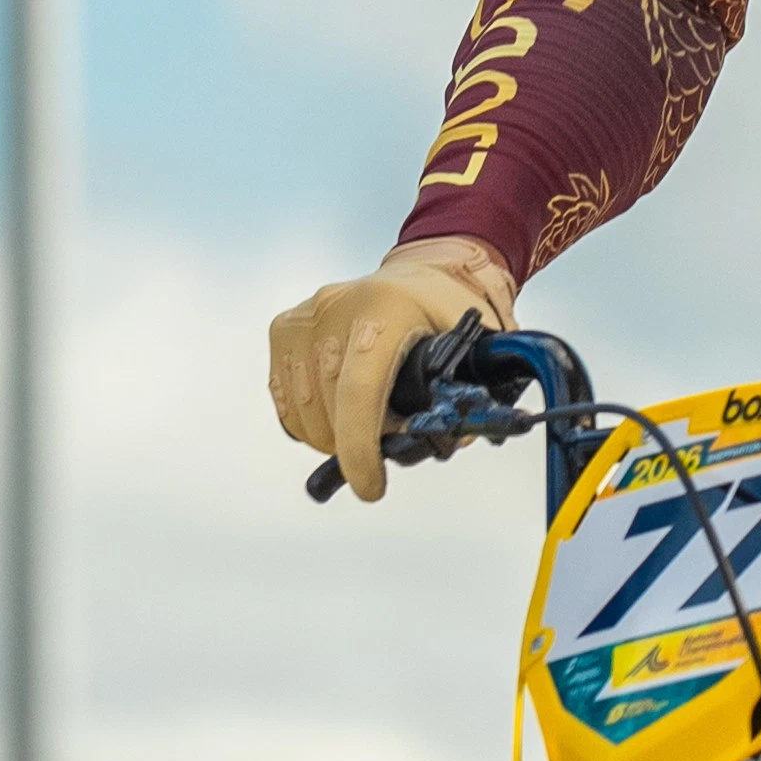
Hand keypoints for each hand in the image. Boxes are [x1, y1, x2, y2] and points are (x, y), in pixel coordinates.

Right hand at [269, 237, 519, 500]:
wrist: (421, 273)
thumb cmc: (448, 313)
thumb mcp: (476, 342)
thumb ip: (471, 390)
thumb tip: (454, 440)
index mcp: (386, 308)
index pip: (360, 389)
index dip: (361, 448)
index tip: (371, 487)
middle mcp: (335, 307)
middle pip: (330, 408)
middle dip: (356, 447)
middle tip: (385, 456)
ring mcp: (305, 318)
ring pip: (304, 411)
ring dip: (332, 439)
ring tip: (367, 434)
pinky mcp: (284, 329)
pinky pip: (286, 400)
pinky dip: (310, 424)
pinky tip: (339, 421)